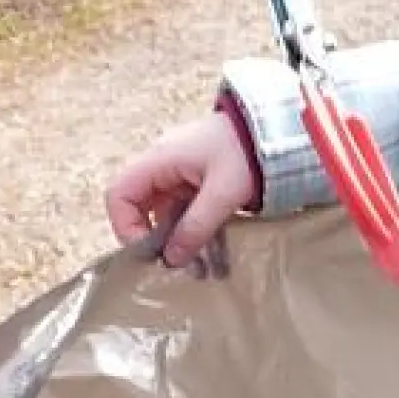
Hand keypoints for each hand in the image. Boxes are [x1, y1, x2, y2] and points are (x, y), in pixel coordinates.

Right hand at [104, 111, 255, 268]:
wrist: (280, 129)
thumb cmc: (248, 151)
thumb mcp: (222, 194)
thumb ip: (195, 228)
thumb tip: (172, 259)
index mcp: (159, 160)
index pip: (119, 195)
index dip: (125, 226)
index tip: (149, 252)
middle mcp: (163, 165)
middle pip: (140, 208)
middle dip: (157, 240)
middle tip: (178, 266)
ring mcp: (181, 172)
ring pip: (166, 214)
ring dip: (179, 240)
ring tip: (203, 268)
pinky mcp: (199, 180)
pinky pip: (186, 211)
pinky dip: (195, 231)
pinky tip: (214, 252)